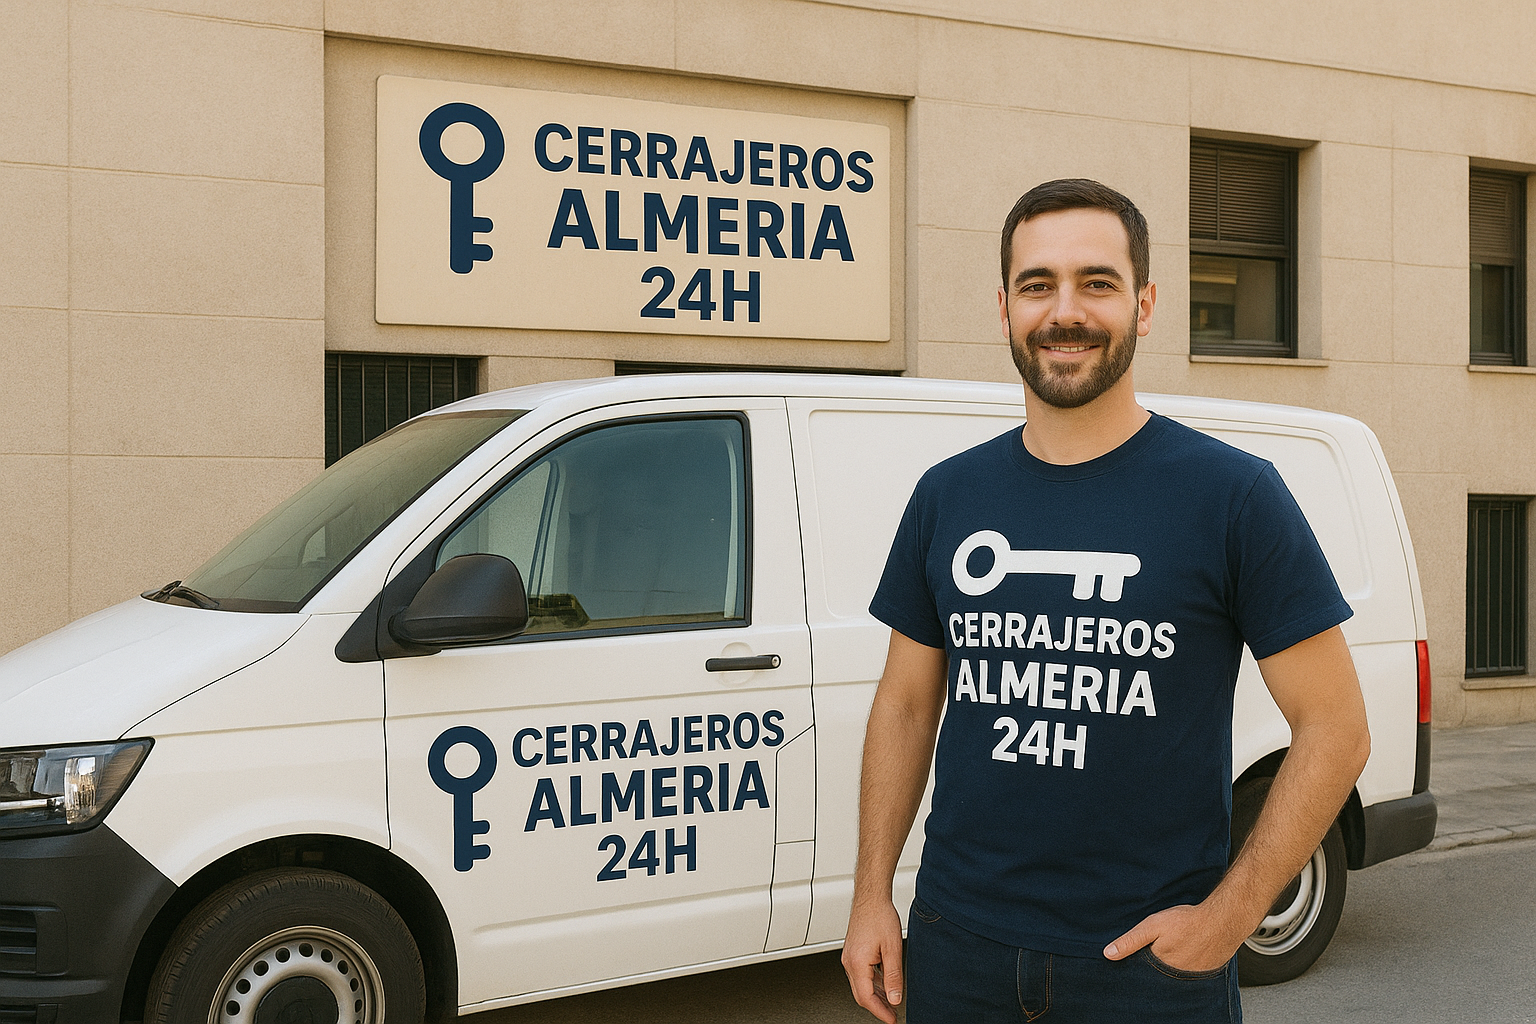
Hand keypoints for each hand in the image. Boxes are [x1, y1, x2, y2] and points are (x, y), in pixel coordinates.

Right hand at [842, 897, 904, 1022]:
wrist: (871, 898)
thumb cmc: (880, 916)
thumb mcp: (893, 949)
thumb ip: (893, 977)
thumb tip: (894, 998)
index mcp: (857, 963)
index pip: (866, 997)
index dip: (880, 1012)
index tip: (891, 1019)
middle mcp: (849, 962)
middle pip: (861, 994)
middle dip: (878, 1007)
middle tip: (892, 1015)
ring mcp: (850, 957)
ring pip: (861, 985)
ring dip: (876, 996)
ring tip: (891, 1002)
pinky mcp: (853, 953)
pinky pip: (861, 975)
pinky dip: (873, 984)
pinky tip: (884, 985)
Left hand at [1102, 902, 1250, 973]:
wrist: (1224, 920)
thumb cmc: (1189, 922)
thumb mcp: (1153, 926)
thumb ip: (1131, 940)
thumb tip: (1108, 954)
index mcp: (1160, 966)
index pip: (1142, 972)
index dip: (1137, 964)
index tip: (1137, 955)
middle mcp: (1175, 976)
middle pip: (1157, 973)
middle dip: (1154, 964)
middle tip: (1162, 946)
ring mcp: (1191, 976)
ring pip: (1173, 973)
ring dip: (1171, 964)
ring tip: (1176, 947)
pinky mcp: (1204, 972)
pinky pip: (1189, 972)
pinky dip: (1186, 964)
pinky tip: (1187, 951)